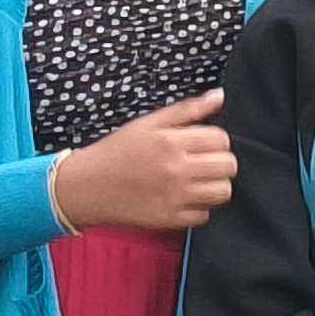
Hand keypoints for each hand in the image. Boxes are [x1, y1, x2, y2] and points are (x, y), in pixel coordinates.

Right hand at [51, 91, 234, 231]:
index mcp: (172, 141)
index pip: (221, 139)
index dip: (216, 139)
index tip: (203, 143)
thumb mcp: (149, 122)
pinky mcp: (170, 220)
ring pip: (222, 192)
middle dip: (219, 161)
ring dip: (214, 184)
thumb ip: (188, 109)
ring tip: (197, 180)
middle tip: (202, 161)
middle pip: (228, 166)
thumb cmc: (117, 151)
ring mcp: (175, 197)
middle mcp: (177, 170)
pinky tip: (183, 197)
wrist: (86, 186)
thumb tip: (219, 96)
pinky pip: (204, 215)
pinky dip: (199, 207)